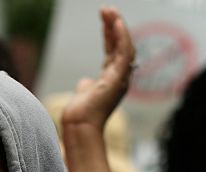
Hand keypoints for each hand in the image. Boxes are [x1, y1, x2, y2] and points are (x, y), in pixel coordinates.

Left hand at [60, 7, 135, 130]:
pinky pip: (124, 53)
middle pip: (121, 46)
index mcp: (112, 80)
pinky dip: (122, 37)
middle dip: (114, 26)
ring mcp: (121, 78)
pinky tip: (116, 22)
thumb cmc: (80, 113)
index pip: (114, 51)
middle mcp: (120, 78)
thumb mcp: (85, 94)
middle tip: (107, 9)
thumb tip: (86, 82)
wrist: (80, 125)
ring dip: (118, 27)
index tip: (105, 19)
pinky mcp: (119, 78)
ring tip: (110, 11)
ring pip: (125, 47)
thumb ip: (88, 85)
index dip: (110, 34)